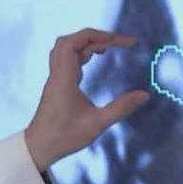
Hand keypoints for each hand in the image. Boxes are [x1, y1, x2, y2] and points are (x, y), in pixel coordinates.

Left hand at [24, 28, 149, 171]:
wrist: (38, 147)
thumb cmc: (64, 137)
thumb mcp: (96, 125)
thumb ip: (121, 108)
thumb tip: (144, 95)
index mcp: (64, 78)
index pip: (76, 42)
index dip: (102, 36)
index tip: (125, 43)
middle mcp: (57, 74)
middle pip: (70, 40)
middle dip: (96, 36)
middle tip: (118, 43)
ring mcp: (55, 78)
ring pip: (66, 48)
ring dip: (87, 44)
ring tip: (108, 48)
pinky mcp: (56, 84)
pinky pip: (66, 59)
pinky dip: (81, 53)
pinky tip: (94, 59)